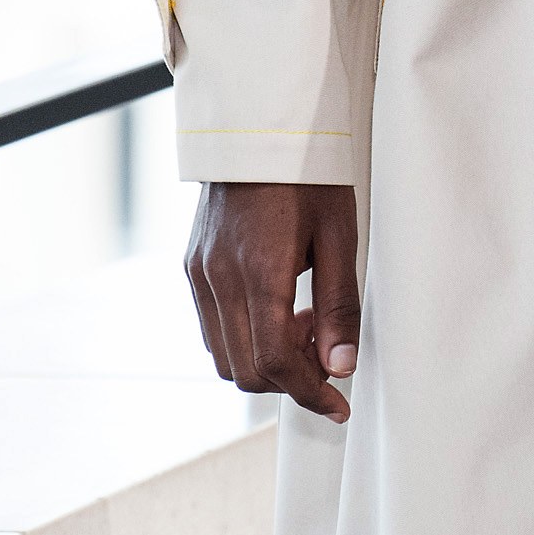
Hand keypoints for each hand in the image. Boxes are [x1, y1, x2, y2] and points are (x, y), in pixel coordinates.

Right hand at [185, 183, 360, 421]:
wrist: (257, 130)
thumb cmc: (306, 176)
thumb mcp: (339, 237)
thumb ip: (339, 307)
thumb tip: (341, 366)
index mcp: (259, 273)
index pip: (276, 364)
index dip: (311, 394)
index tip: (338, 404)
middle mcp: (219, 280)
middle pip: (247, 371)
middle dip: (290, 380)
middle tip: (326, 356)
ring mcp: (199, 274)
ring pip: (224, 356)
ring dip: (265, 361)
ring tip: (303, 326)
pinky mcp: (192, 267)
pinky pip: (211, 328)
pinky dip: (243, 339)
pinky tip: (276, 311)